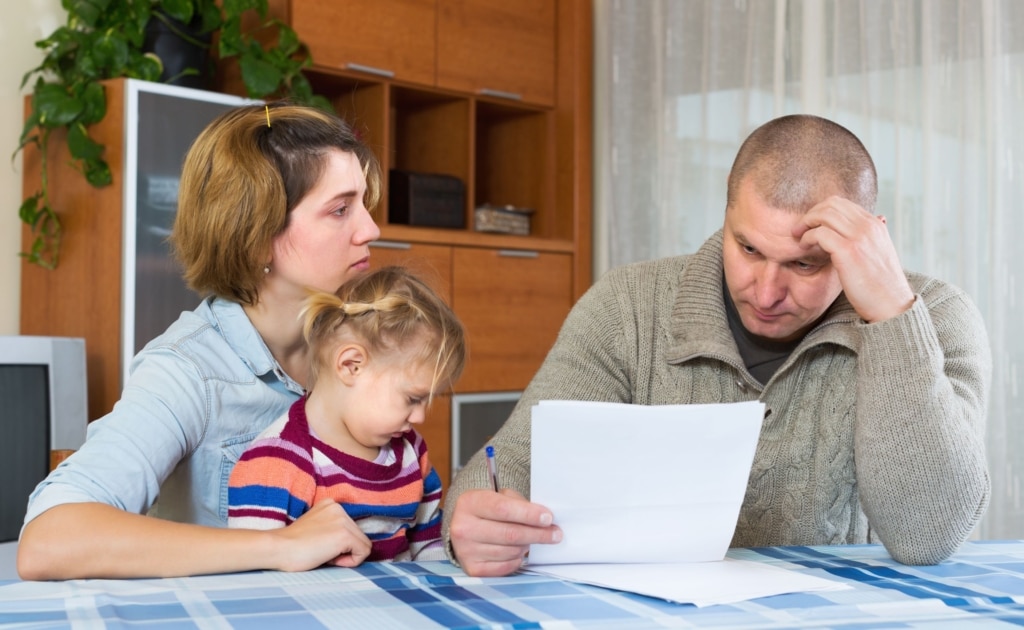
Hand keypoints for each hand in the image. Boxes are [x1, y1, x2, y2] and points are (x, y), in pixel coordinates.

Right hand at [270, 500, 371, 570]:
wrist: (278, 548)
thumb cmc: (292, 545)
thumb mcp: (317, 527)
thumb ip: (333, 528)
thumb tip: (352, 543)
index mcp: (331, 504)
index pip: (351, 529)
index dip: (339, 544)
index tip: (320, 546)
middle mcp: (339, 508)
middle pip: (359, 536)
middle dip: (344, 549)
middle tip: (321, 552)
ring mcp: (343, 520)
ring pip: (363, 545)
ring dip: (346, 555)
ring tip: (323, 553)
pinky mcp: (344, 534)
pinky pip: (363, 553)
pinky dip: (349, 562)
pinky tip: (329, 558)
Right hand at [448, 488, 561, 576]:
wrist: (463, 527)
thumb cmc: (486, 510)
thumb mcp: (498, 496)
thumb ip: (519, 503)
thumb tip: (544, 519)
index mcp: (469, 503)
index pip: (503, 509)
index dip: (528, 514)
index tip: (547, 518)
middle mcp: (463, 528)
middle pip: (509, 533)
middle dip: (537, 534)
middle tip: (555, 533)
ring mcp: (466, 551)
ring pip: (510, 551)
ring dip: (527, 546)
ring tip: (530, 538)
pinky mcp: (473, 569)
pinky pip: (506, 566)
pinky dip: (517, 559)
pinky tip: (518, 550)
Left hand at [793, 196, 914, 322]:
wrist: (891, 305)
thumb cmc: (880, 284)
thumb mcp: (879, 253)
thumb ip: (872, 236)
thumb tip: (879, 218)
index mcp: (875, 224)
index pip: (842, 203)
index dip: (821, 211)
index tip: (810, 225)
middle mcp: (868, 226)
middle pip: (831, 204)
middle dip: (811, 214)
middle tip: (799, 228)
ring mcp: (859, 237)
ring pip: (823, 214)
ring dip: (806, 224)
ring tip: (799, 237)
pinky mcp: (848, 251)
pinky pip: (819, 233)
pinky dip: (807, 237)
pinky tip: (804, 247)